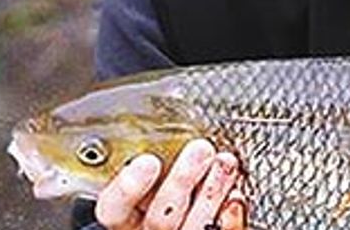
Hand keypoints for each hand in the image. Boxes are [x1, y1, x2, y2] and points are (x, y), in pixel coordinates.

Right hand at [94, 138, 244, 229]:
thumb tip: (159, 128)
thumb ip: (150, 165)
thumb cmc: (165, 195)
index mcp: (128, 219)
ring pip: (193, 226)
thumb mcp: (147, 184)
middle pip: (160, 219)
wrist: (187, 218)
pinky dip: (231, 215)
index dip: (126, 188)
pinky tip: (235, 195)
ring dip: (212, 191)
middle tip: (201, 149)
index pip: (113, 209)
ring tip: (225, 162)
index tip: (147, 162)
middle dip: (182, 180)